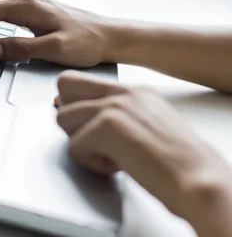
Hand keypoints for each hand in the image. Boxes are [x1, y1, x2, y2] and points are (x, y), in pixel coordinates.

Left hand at [56, 71, 231, 235]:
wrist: (199, 181)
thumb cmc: (176, 164)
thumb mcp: (144, 126)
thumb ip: (112, 114)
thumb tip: (69, 108)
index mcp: (134, 90)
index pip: (78, 80)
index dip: (73, 105)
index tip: (87, 127)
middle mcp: (123, 91)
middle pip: (64, 85)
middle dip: (70, 117)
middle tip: (96, 141)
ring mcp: (115, 105)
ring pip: (63, 118)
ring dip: (82, 144)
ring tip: (113, 156)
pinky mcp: (107, 126)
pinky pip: (73, 147)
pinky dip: (91, 164)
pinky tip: (118, 167)